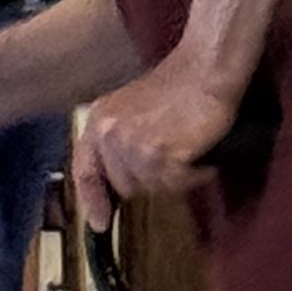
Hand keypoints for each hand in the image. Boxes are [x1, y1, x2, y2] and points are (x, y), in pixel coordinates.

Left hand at [73, 50, 245, 226]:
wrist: (205, 68)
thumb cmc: (178, 86)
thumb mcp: (131, 108)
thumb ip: (117, 142)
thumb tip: (118, 185)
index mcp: (100, 121)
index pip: (85, 171)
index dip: (92, 200)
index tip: (98, 222)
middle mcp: (111, 135)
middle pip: (125, 186)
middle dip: (149, 179)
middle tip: (171, 153)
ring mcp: (135, 146)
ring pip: (154, 187)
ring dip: (175, 176)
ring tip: (187, 146)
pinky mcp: (161, 155)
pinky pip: (178, 184)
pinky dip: (193, 174)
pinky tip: (199, 150)